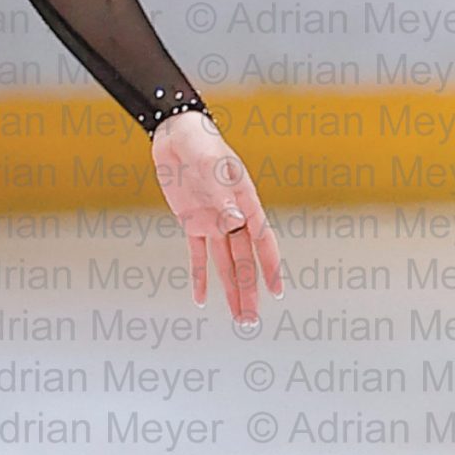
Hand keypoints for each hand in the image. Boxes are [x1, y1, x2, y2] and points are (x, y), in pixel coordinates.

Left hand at [150, 110, 284, 329]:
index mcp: (246, 202)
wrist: (177, 134)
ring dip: (230, 289)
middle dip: (248, 291)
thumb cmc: (201, 144)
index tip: (277, 291)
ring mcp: (214, 221)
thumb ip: (223, 197)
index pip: (263, 241)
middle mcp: (234, 217)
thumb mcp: (212, 167)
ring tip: (239, 316)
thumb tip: (237, 223)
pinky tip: (202, 298)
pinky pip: (198, 255)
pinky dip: (200, 276)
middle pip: (244, 261)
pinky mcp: (193, 222)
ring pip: (225, 263)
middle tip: (252, 321)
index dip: (270, 266)